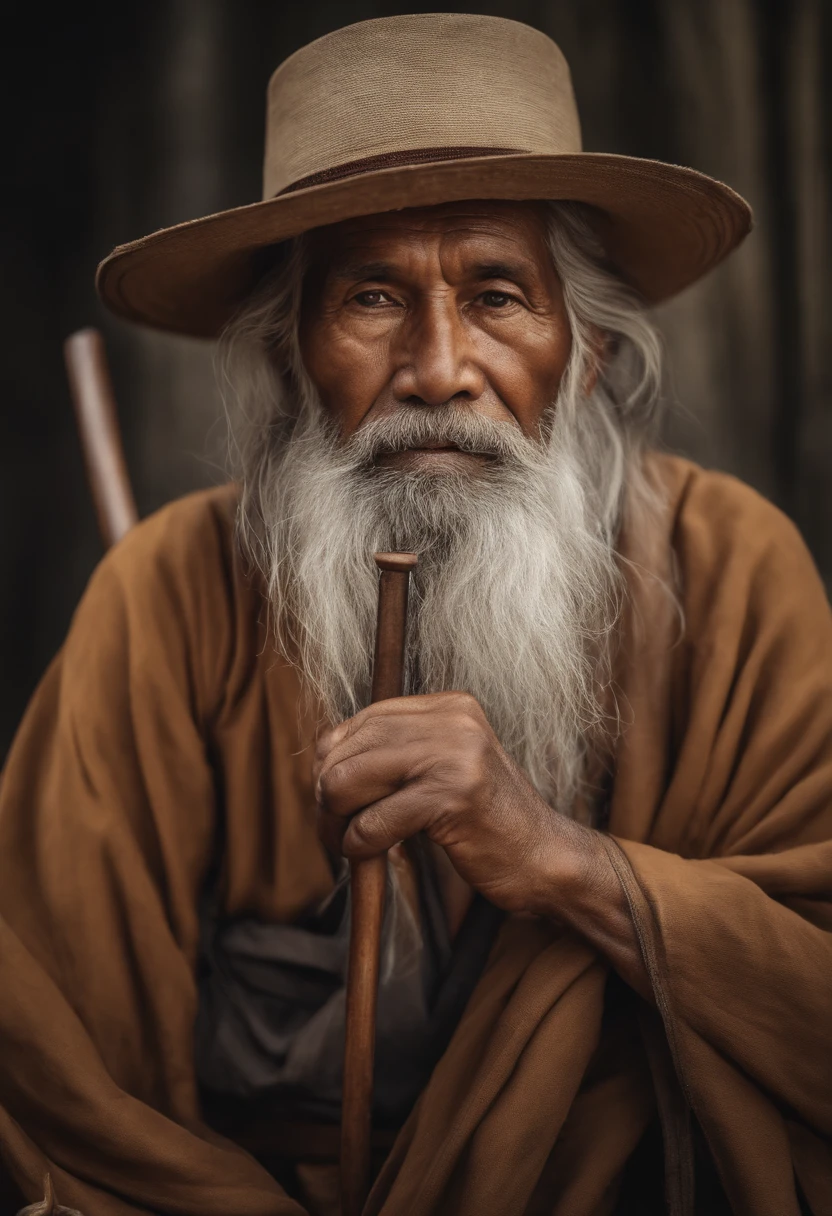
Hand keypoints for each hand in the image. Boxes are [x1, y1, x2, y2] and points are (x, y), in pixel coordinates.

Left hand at [314, 691, 590, 914]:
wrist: (545, 858)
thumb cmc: (487, 821)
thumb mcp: (442, 768)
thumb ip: (394, 752)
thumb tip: (319, 760)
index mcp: (448, 705)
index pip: (358, 722)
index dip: (334, 764)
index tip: (338, 801)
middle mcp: (451, 719)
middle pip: (344, 751)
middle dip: (327, 797)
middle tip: (334, 832)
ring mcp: (453, 754)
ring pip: (346, 783)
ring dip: (336, 824)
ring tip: (348, 845)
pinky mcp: (452, 795)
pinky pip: (371, 823)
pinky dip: (359, 846)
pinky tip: (373, 856)